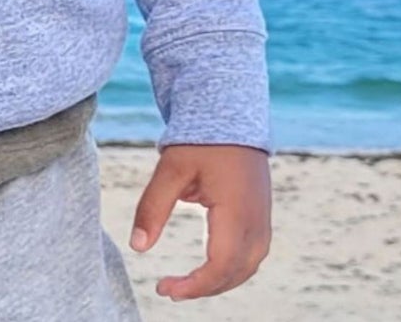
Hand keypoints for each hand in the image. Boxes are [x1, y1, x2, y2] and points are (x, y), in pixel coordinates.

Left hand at [128, 143, 270, 301]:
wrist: (230, 112)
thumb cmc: (200, 139)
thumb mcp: (171, 169)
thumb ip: (153, 207)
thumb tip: (137, 247)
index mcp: (237, 212)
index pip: (220, 266)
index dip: (194, 286)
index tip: (164, 288)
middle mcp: (257, 221)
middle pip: (235, 273)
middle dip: (203, 288)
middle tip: (168, 288)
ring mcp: (263, 218)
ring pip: (247, 267)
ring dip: (219, 280)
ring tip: (185, 283)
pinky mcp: (262, 213)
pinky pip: (252, 253)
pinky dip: (230, 267)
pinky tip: (208, 266)